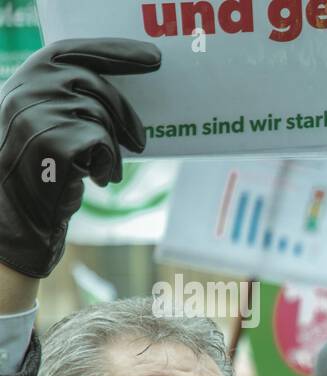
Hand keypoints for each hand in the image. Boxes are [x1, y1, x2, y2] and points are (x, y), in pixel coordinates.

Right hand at [0, 39, 160, 277]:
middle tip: (140, 143)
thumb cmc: (40, 172)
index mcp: (23, 80)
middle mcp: (25, 92)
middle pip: (94, 85)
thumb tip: (123, 95)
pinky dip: (108, 163)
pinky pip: (101, 141)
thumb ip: (68, 100)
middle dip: (124, 115)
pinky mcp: (51, 142)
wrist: (16, 217)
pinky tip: (97, 179)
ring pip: (100, 116)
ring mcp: (34, 115)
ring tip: (105, 171)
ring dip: (113, 148)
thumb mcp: (47, 125)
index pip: (71, 51)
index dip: (114, 51)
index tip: (154, 57)